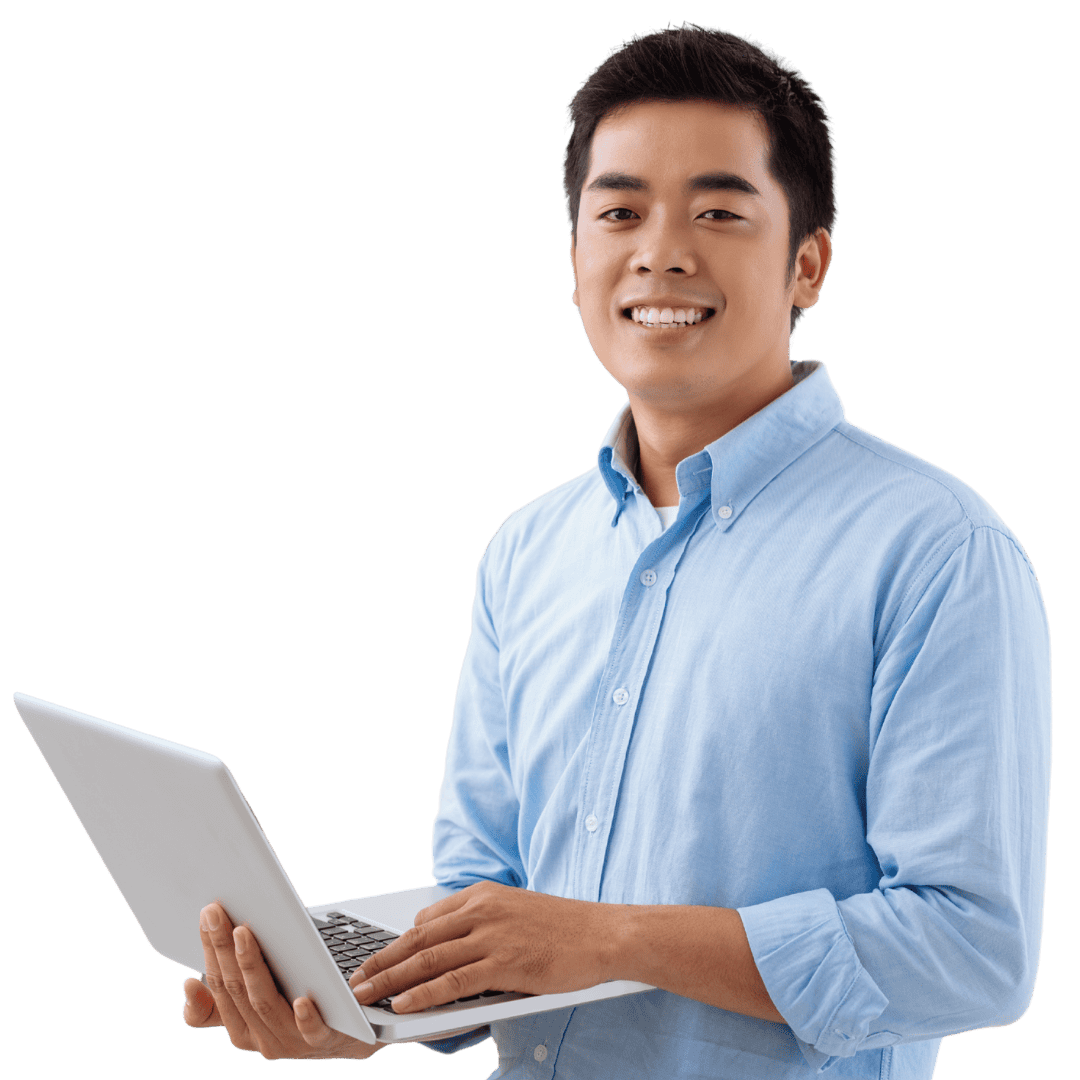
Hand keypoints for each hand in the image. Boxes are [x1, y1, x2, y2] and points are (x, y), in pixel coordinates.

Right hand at [183, 902, 383, 1059]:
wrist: (355, 1034)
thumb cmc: (303, 1007)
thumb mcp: (258, 1004)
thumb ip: (219, 1004)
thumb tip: (189, 987)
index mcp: (243, 1029)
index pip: (219, 987)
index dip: (210, 951)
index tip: (207, 916)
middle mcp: (263, 1038)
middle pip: (237, 990)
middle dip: (223, 949)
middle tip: (217, 912)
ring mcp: (293, 1041)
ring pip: (264, 1003)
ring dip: (251, 967)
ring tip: (244, 933)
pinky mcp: (326, 1040)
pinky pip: (312, 1032)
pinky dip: (305, 1017)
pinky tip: (302, 999)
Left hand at [350, 881, 613, 1013]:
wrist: (604, 933)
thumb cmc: (564, 928)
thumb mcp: (514, 911)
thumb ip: (479, 923)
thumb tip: (443, 942)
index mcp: (482, 895)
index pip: (426, 921)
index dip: (396, 945)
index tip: (377, 962)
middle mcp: (482, 911)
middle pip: (418, 939)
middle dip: (381, 961)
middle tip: (356, 980)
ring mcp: (492, 936)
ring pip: (428, 960)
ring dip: (390, 979)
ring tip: (367, 995)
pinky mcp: (505, 963)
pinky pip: (453, 981)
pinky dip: (423, 994)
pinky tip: (404, 1004)